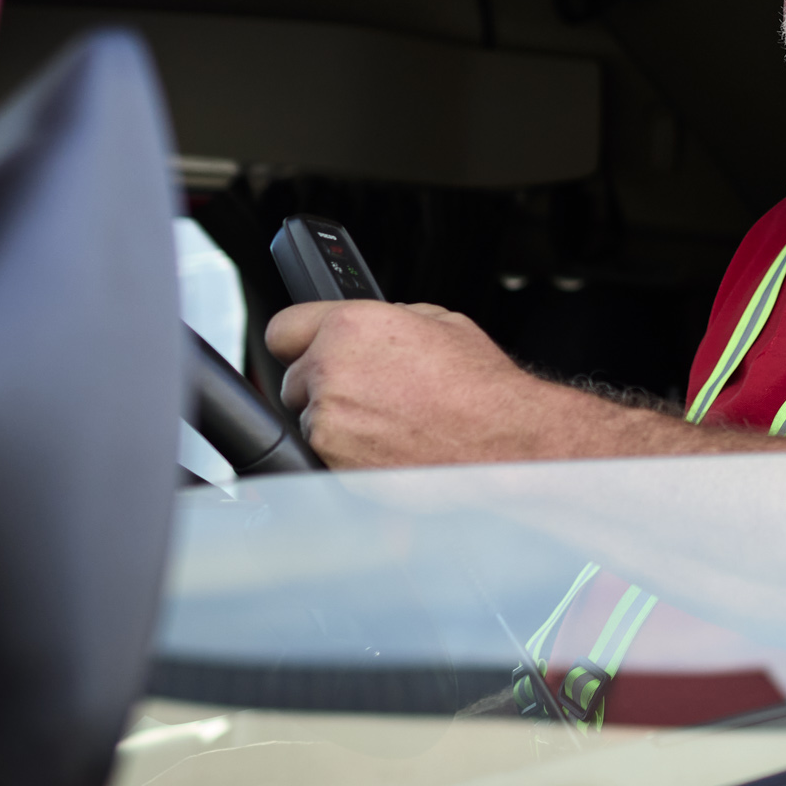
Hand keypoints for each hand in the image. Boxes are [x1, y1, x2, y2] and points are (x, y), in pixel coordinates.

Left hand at [266, 300, 632, 467]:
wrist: (503, 443)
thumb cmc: (480, 387)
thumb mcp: (437, 322)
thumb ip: (383, 321)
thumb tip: (367, 328)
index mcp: (349, 327)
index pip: (281, 329)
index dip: (300, 342)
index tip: (308, 351)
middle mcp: (330, 372)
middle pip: (293, 381)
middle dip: (321, 387)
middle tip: (368, 395)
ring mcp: (329, 423)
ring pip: (310, 422)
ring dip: (338, 424)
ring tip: (389, 424)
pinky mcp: (335, 465)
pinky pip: (326, 457)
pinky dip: (349, 456)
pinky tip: (389, 447)